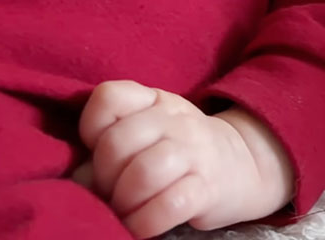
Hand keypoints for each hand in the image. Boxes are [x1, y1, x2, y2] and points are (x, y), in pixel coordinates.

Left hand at [78, 80, 293, 238]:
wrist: (243, 164)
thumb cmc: (179, 152)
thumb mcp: (148, 132)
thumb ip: (110, 146)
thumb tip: (81, 178)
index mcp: (154, 101)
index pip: (109, 98)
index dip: (92, 128)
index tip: (98, 150)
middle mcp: (176, 120)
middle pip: (118, 142)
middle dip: (104, 177)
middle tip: (111, 193)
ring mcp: (196, 152)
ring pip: (144, 172)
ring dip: (124, 201)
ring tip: (126, 211)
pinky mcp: (209, 188)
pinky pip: (170, 205)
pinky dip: (146, 222)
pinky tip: (143, 226)